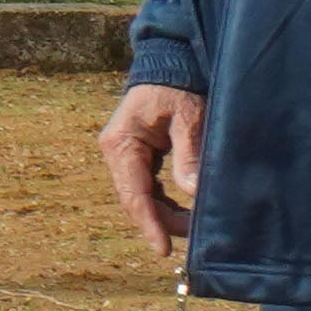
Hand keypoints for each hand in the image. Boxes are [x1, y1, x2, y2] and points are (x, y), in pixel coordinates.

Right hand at [96, 83, 203, 259]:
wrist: (171, 62)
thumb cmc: (178, 86)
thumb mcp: (188, 118)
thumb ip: (189, 155)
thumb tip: (194, 193)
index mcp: (121, 143)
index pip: (134, 193)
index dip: (149, 223)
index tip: (162, 249)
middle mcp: (117, 151)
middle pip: (135, 199)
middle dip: (161, 222)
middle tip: (193, 234)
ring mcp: (125, 154)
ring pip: (141, 196)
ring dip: (164, 213)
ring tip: (193, 224)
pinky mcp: (137, 155)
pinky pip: (147, 186)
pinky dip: (164, 200)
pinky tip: (184, 208)